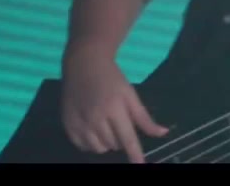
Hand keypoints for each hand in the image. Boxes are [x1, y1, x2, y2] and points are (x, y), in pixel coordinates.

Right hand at [61, 45, 167, 162]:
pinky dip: (91, 142)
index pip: (127, 139)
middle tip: (119, 121)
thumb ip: (144, 118)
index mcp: (114, 109)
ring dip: (107, 142)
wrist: (83, 64)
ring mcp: (79, 123)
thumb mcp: (131, 95)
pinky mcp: (67, 125)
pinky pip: (83, 146)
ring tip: (107, 124)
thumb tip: (162, 133)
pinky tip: (93, 128)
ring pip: (98, 148)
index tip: (141, 165)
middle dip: (121, 138)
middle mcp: (95, 119)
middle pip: (114, 145)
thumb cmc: (112, 78)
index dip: (135, 155)